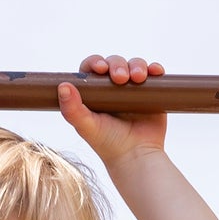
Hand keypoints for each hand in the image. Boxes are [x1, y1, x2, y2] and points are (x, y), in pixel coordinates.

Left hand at [58, 54, 167, 169]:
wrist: (136, 156)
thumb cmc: (108, 144)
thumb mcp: (86, 127)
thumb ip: (72, 109)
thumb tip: (63, 85)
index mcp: (95, 93)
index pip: (92, 69)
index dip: (95, 63)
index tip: (100, 68)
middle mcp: (113, 88)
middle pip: (115, 63)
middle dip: (118, 65)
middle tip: (121, 78)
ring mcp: (134, 89)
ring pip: (135, 65)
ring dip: (137, 65)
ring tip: (139, 78)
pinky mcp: (152, 93)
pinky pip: (154, 75)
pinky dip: (155, 70)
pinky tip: (155, 72)